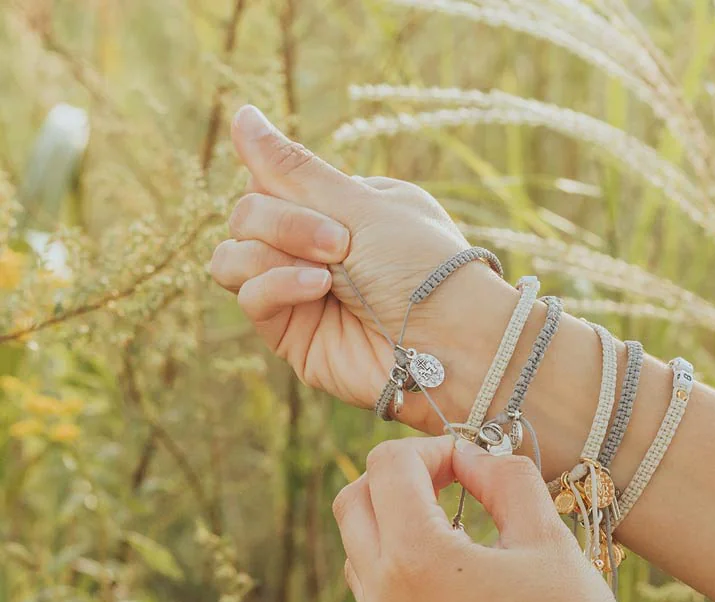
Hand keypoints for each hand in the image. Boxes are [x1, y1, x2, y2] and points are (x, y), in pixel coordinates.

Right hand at [208, 105, 514, 430]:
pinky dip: (275, 285)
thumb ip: (294, 168)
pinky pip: (249, 298)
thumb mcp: (361, 205)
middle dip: (285, 222)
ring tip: (328, 274)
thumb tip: (240, 116)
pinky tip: (317, 291)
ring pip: (234, 256)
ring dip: (275, 252)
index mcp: (343, 210)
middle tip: (339, 245)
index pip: (271, 182)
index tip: (330, 203)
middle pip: (247, 215)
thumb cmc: (422, 269)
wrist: (452, 343)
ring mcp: (301, 295)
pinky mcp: (294, 336)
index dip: (279, 183)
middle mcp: (317, 250)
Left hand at [333, 435, 645, 601]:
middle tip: (459, 482)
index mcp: (413, 557)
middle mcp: (382, 595)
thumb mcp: (549, 543)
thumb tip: (477, 459)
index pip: (390, 466)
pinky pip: (378, 594)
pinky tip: (464, 577)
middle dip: (400, 476)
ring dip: (396, 521)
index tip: (480, 464)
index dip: (436, 449)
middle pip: (354, 502)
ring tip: (463, 529)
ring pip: (359, 550)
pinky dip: (404, 565)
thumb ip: (508, 482)